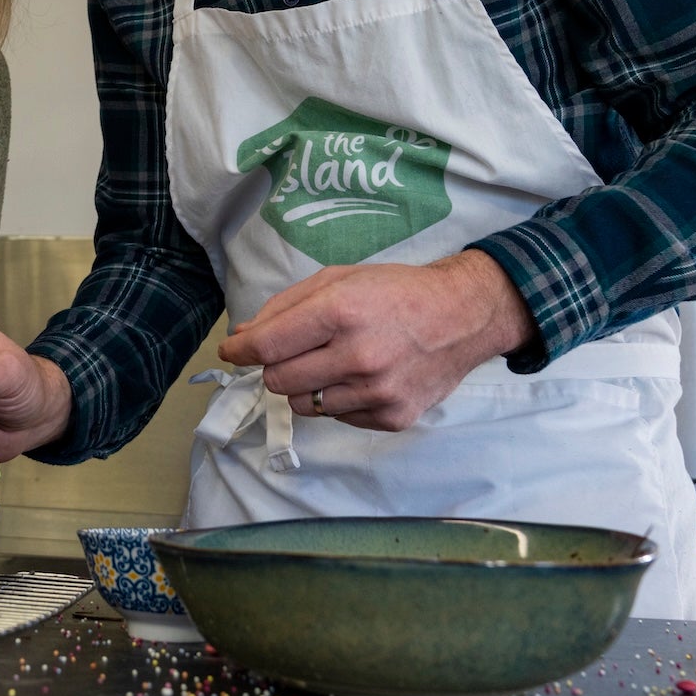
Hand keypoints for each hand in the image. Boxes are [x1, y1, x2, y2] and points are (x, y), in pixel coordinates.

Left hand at [217, 249, 536, 430]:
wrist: (463, 315)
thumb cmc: (397, 290)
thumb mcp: (339, 278)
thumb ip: (286, 306)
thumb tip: (244, 336)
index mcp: (341, 312)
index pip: (268, 345)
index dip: (241, 349)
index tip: (232, 350)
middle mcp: (358, 356)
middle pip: (279, 380)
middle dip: (275, 365)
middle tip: (294, 350)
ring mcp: (377, 392)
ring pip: (303, 404)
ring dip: (305, 385)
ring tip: (332, 361)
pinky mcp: (392, 417)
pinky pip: (337, 417)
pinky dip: (337, 398)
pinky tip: (360, 376)